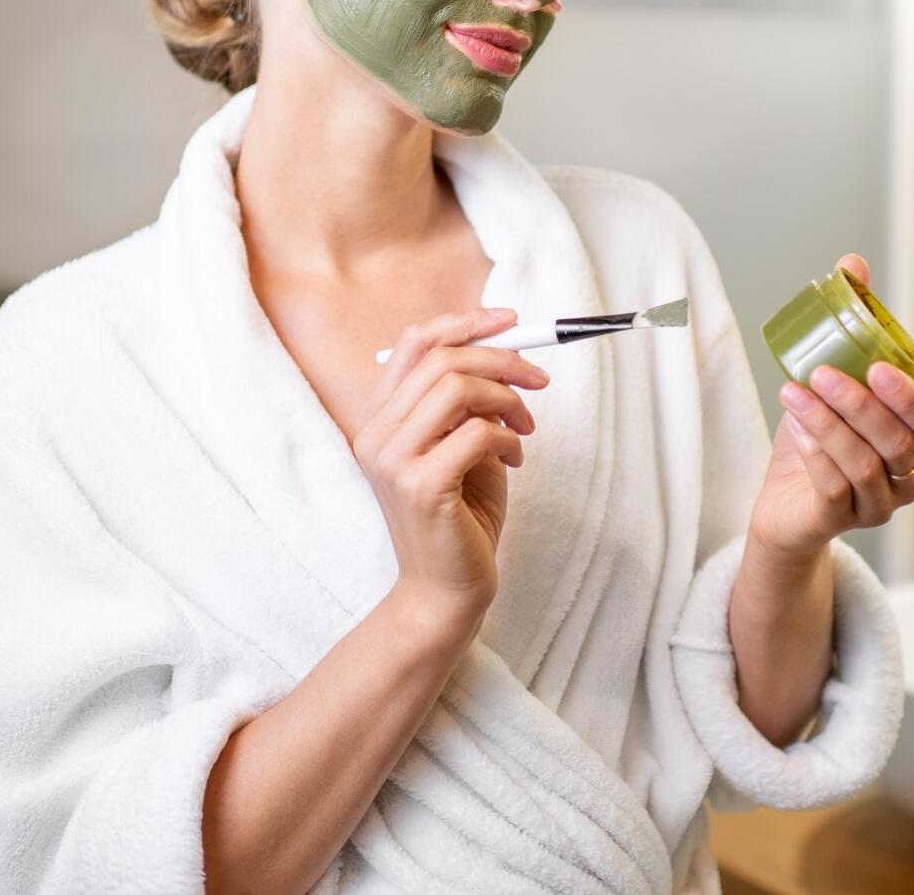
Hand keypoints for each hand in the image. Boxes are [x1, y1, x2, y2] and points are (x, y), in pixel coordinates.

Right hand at [354, 307, 549, 631]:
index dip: (465, 322)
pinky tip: (515, 461)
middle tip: (538, 381)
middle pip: (441, 359)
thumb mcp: (463, 447)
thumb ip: (469, 403)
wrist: (445, 592)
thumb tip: (506, 351)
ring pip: (456, 388)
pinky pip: (477, 433)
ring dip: (507, 399)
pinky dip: (509, 438)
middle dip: (502, 360)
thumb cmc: (459, 519)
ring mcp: (392, 460)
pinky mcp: (420, 486)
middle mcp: (374, 433)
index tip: (513, 320)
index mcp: (378, 418)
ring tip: (525, 426)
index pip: (413, 342)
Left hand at [749, 253, 913, 561]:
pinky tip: (796, 428)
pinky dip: (815, 455)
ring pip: (864, 465)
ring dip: (828, 425)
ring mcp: (876, 504)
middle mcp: (905, 476)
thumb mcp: (830, 378)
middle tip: (822, 373)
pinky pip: (834, 489)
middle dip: (860, 406)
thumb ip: (849, 325)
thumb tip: (852, 264)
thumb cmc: (816, 438)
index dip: (911, 398)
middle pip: (899, 444)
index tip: (877, 366)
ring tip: (793, 393)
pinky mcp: (839, 521)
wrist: (784, 503)